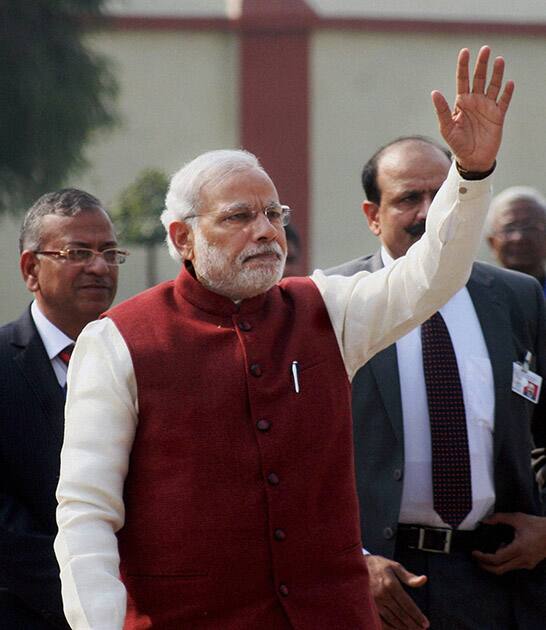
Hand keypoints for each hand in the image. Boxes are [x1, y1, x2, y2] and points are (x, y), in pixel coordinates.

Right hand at [365, 554, 428, 628]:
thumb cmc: (380, 565)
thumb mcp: (395, 566)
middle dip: (413, 624)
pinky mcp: (369, 606)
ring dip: (404, 627)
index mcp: (391, 584)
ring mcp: (375, 602)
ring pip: (393, 620)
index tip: (426, 623)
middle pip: (401, 615)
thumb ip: (409, 577)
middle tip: (422, 629)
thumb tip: (424, 579)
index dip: (418, 616)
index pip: (408, 605)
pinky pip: (382, 621)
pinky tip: (398, 629)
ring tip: (413, 629)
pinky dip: (391, 628)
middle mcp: (383, 595)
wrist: (359, 566)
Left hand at [431, 46, 513, 171]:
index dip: (463, 66)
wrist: (472, 160)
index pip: (462, 79)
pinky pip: (504, 101)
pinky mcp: (498, 116)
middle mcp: (475, 101)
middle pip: (479, 78)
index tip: (465, 52)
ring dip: (497, 73)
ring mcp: (488, 107)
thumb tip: (434, 93)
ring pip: (493, 86)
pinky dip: (507, 92)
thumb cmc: (457, 144)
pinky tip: (509, 83)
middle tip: (485, 49)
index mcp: (461, 102)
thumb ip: (442, 110)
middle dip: (482, 64)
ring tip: (499, 60)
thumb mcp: (447, 128)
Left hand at [472, 512, 545, 573]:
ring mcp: (527, 564)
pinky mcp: (530, 564)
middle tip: (476, 559)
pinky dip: (504, 560)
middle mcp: (523, 559)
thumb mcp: (517, 518)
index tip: (474, 553)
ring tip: (489, 551)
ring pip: (506, 569)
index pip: (496, 559)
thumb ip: (499, 518)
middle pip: (499, 570)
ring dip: (495, 563)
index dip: (483, 558)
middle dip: (485, 566)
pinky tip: (503, 548)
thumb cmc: (537, 525)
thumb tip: (485, 520)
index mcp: (519, 548)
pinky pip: (513, 566)